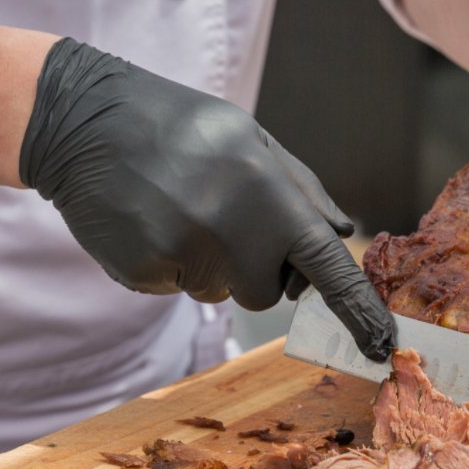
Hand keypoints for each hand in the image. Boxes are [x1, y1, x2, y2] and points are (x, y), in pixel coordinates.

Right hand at [20, 39, 394, 360]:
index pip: (329, 269)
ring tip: (182, 210)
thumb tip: (343, 234)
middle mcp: (233, 235)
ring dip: (211, 266)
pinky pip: (176, 288)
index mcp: (271, 200)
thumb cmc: (184, 129)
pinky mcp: (143, 273)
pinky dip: (171, 264)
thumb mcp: (255, 140)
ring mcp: (184, 258)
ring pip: (220, 293)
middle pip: (266, 295)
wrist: (86, 121)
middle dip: (256, 270)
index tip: (382, 346)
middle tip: (226, 219)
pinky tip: (152, 219)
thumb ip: (304, 191)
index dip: (359, 311)